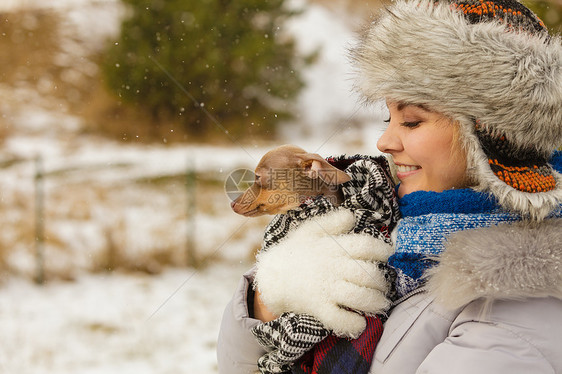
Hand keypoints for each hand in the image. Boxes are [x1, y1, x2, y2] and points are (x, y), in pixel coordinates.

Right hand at [254, 209, 392, 337]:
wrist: (270, 276)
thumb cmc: (293, 251)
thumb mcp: (310, 230)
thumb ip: (332, 221)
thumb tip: (352, 216)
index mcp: (333, 247)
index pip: (366, 245)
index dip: (382, 250)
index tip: (389, 255)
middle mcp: (333, 267)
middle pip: (367, 274)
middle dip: (382, 281)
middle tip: (383, 285)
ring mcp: (326, 289)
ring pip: (359, 297)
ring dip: (375, 302)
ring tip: (381, 304)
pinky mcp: (318, 307)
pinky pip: (339, 319)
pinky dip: (353, 323)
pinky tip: (360, 322)